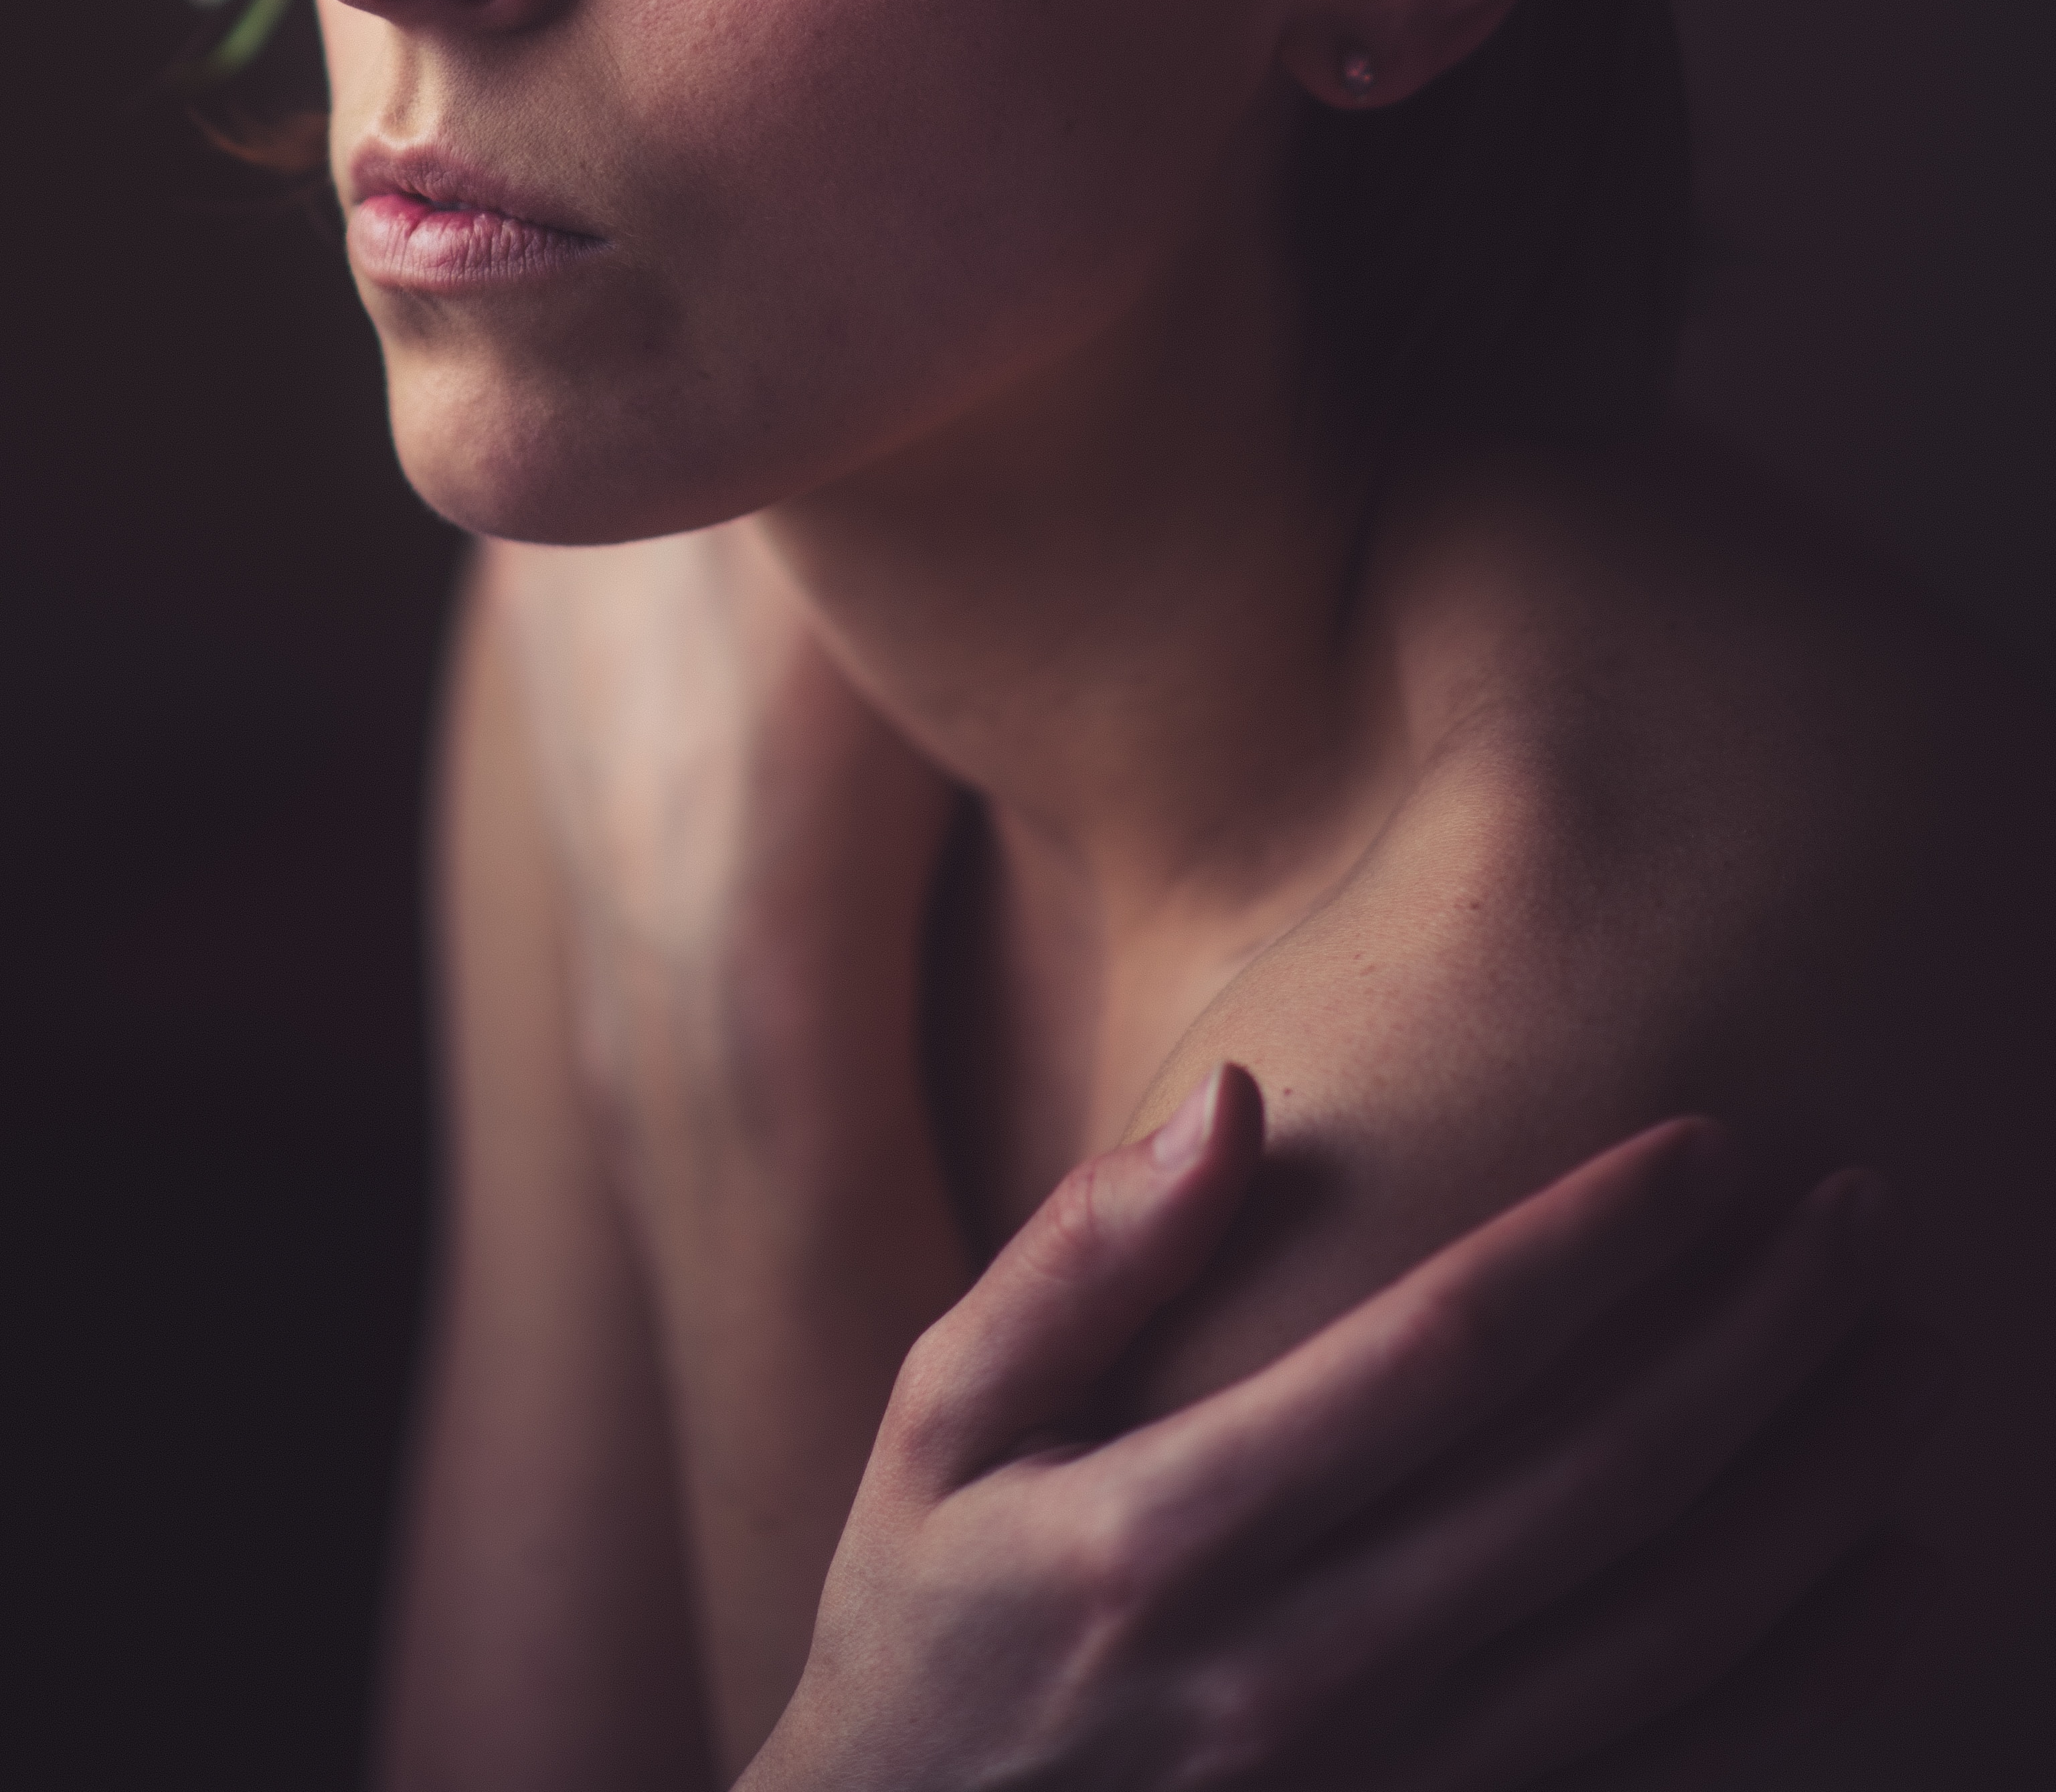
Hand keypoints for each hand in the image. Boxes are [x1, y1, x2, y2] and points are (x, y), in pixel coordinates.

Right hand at [743, 1068, 1931, 1791]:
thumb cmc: (924, 1624)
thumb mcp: (933, 1425)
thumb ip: (1074, 1261)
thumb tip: (1239, 1098)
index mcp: (1166, 1538)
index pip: (1441, 1357)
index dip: (1590, 1243)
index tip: (1708, 1143)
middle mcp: (1297, 1677)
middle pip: (1587, 1487)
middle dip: (1747, 1336)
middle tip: (1860, 1211)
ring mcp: (1382, 1790)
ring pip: (1656, 1632)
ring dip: (1797, 1484)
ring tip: (1897, 1349)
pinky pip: (1658, 1766)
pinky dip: (1795, 1673)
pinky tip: (1882, 1568)